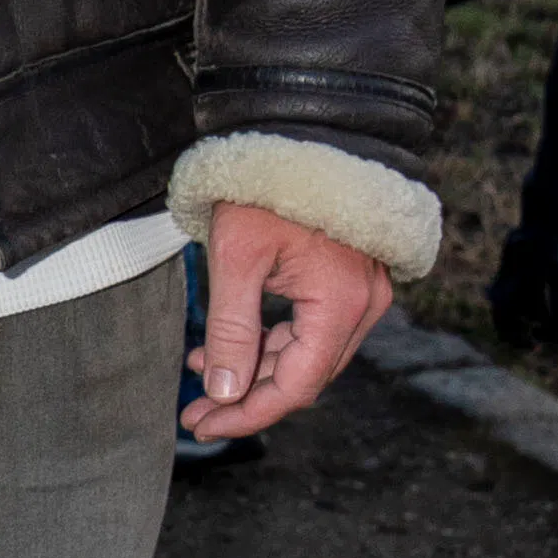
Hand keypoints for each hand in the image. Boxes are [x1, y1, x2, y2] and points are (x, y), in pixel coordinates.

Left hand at [184, 202, 391, 442]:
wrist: (302, 132)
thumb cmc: (267, 186)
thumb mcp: (236, 257)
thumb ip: (233, 329)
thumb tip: (224, 391)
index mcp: (341, 304)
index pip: (296, 386)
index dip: (248, 413)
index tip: (204, 425)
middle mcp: (363, 306)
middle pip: (305, 377)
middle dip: (247, 397)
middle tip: (195, 411)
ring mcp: (362, 294)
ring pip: (307, 356)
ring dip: (255, 370)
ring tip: (201, 371)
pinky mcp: (350, 283)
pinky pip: (312, 330)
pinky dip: (271, 343)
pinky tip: (226, 345)